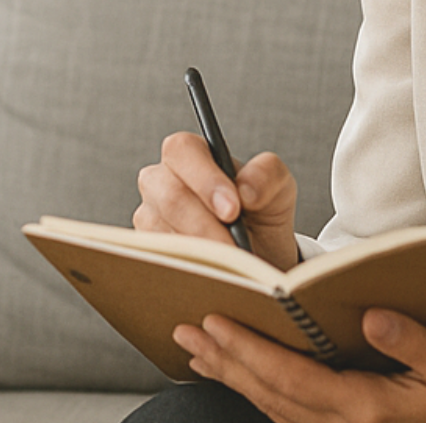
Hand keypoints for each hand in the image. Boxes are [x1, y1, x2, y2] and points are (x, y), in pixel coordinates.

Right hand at [137, 132, 301, 268]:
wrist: (258, 255)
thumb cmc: (262, 214)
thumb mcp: (278, 189)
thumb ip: (268, 175)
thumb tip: (246, 190)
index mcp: (190, 155)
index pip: (182, 150)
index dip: (205, 179)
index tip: (232, 211)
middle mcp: (161, 181)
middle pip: (170, 196)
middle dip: (205, 225)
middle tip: (234, 249)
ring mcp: (149, 216)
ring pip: (163, 232)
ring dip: (200, 252)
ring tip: (230, 266)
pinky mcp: (147, 250)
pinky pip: (160, 260)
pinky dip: (190, 269)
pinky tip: (212, 275)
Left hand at [174, 309, 425, 422]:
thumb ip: (414, 340)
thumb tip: (371, 315)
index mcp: (367, 408)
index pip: (291, 377)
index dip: (248, 349)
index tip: (214, 321)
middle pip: (269, 393)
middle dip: (225, 361)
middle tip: (185, 331)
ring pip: (273, 408)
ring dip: (235, 377)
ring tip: (198, 349)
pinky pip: (289, 416)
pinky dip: (260, 393)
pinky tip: (242, 377)